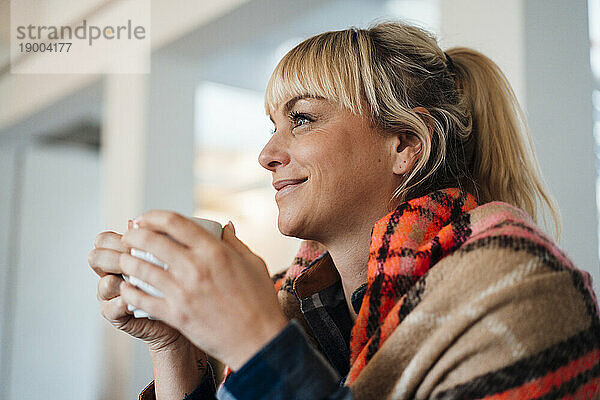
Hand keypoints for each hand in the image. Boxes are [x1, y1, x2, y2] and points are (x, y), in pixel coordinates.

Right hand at [88, 228, 196, 353]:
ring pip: (104, 283)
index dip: (117, 239)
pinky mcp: (115, 315)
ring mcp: (110, 294)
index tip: (137, 241)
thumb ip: (151, 239)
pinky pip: (111, 308)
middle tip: (135, 260)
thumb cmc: (176, 279)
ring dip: (121, 281)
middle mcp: (111, 272)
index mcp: (120, 254)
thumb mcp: (166, 256)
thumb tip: (135, 222)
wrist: (184, 311)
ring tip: (139, 281)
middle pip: (97, 258)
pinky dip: (125, 303)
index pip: (104, 240)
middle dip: (115, 258)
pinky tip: (138, 300)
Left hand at [118, 211, 288, 370]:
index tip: (144, 219)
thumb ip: (234, 242)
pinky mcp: (176, 315)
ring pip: (141, 269)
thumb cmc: (259, 301)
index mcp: (214, 251)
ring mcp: (183, 292)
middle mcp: (195, 268)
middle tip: (128, 237)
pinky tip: (127, 288)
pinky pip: (141, 299)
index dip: (152, 216)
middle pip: (151, 241)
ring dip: (127, 262)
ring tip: (125, 261)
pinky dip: (129, 292)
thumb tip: (225, 226)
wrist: (258, 340)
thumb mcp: (253, 263)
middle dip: (133, 235)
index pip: (174, 222)